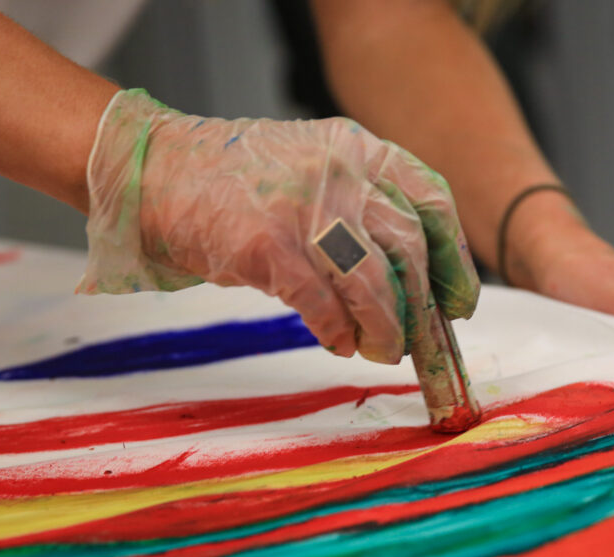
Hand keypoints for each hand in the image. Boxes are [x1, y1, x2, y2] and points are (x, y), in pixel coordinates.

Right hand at [78, 89, 479, 363]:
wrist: (157, 170)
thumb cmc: (232, 179)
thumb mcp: (311, 166)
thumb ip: (358, 202)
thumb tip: (402, 275)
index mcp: (357, 148)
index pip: (431, 201)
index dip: (453, 259)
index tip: (456, 301)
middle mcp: (340, 172)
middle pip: (407, 249)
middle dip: (421, 308)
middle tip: (419, 342)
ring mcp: (305, 207)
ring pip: (373, 283)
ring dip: (385, 329)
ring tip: (380, 351)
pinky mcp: (269, 246)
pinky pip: (322, 304)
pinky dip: (336, 332)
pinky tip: (337, 342)